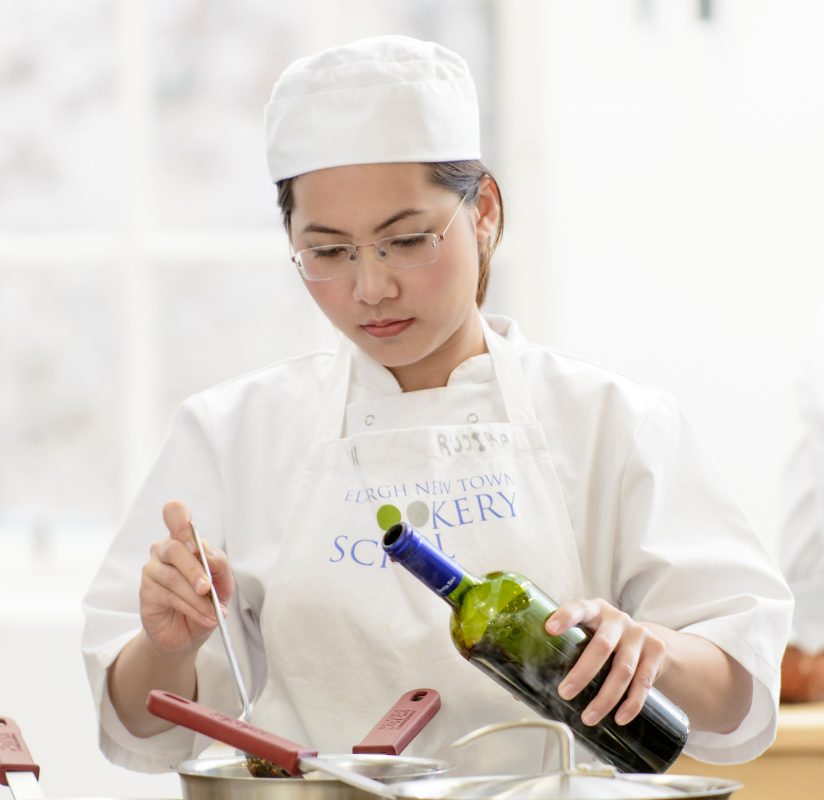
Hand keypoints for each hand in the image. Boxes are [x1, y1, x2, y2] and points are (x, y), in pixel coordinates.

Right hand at [139, 499, 234, 653]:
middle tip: (207, 588)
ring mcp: (152, 569)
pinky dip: (192, 608)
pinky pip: (169, 596)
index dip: (179, 517)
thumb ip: (219, 564)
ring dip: (197, 597)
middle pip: (175, 547)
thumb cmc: (207, 600)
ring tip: (213, 611)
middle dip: (195, 570)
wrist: (190, 632)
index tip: (191, 534)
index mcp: (185, 538)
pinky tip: (204, 617)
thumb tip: (207, 553)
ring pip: (173, 577)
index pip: (174, 513)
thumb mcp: (223, 582)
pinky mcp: (146, 591)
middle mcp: (165, 549)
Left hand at [545, 597, 665, 726]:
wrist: (649, 640)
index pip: (578, 607)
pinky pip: (644, 682)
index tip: (549, 629)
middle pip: (601, 645)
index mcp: (593, 609)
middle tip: (564, 694)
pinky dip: (631, 703)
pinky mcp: (656, 651)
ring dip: (606, 697)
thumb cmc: (603, 639)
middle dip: (582, 673)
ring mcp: (639, 634)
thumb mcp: (586, 635)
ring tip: (588, 717)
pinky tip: (619, 718)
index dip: (564, 617)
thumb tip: (520, 691)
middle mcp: (617, 619)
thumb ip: (560, 656)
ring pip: (623, 669)